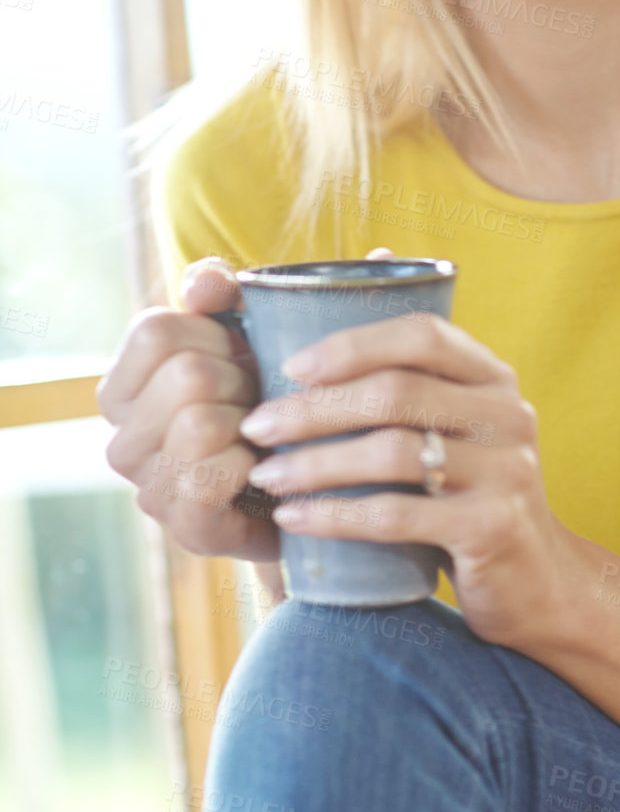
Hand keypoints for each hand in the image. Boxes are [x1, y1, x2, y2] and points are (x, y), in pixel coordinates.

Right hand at [97, 257, 279, 561]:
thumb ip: (217, 293)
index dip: (213, 335)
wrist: (306, 486)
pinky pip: (210, 478)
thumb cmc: (266, 400)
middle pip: (184, 375)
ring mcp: (149, 489)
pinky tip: (263, 469)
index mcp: (122, 389)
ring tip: (264, 435)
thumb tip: (207, 282)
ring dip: (252, 424)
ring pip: (199, 424)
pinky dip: (251, 466)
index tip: (238, 355)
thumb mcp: (242, 332)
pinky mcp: (187, 529)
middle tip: (260, 402)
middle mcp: (121, 441)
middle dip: (241, 380)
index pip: (154, 331)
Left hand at [238, 269, 594, 651]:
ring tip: (266, 476)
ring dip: (316, 463)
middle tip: (258, 426)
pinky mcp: (492, 527)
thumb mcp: (455, 436)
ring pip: (392, 453)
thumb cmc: (468, 501)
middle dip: (314, 409)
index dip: (352, 344)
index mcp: (494, 379)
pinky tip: (294, 519)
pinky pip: (397, 515)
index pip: (423, 334)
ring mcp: (506, 471)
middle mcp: (508, 415)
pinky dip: (335, 515)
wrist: (538, 584)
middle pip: (396, 393)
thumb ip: (409, 395)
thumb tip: (305, 350)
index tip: (290, 367)